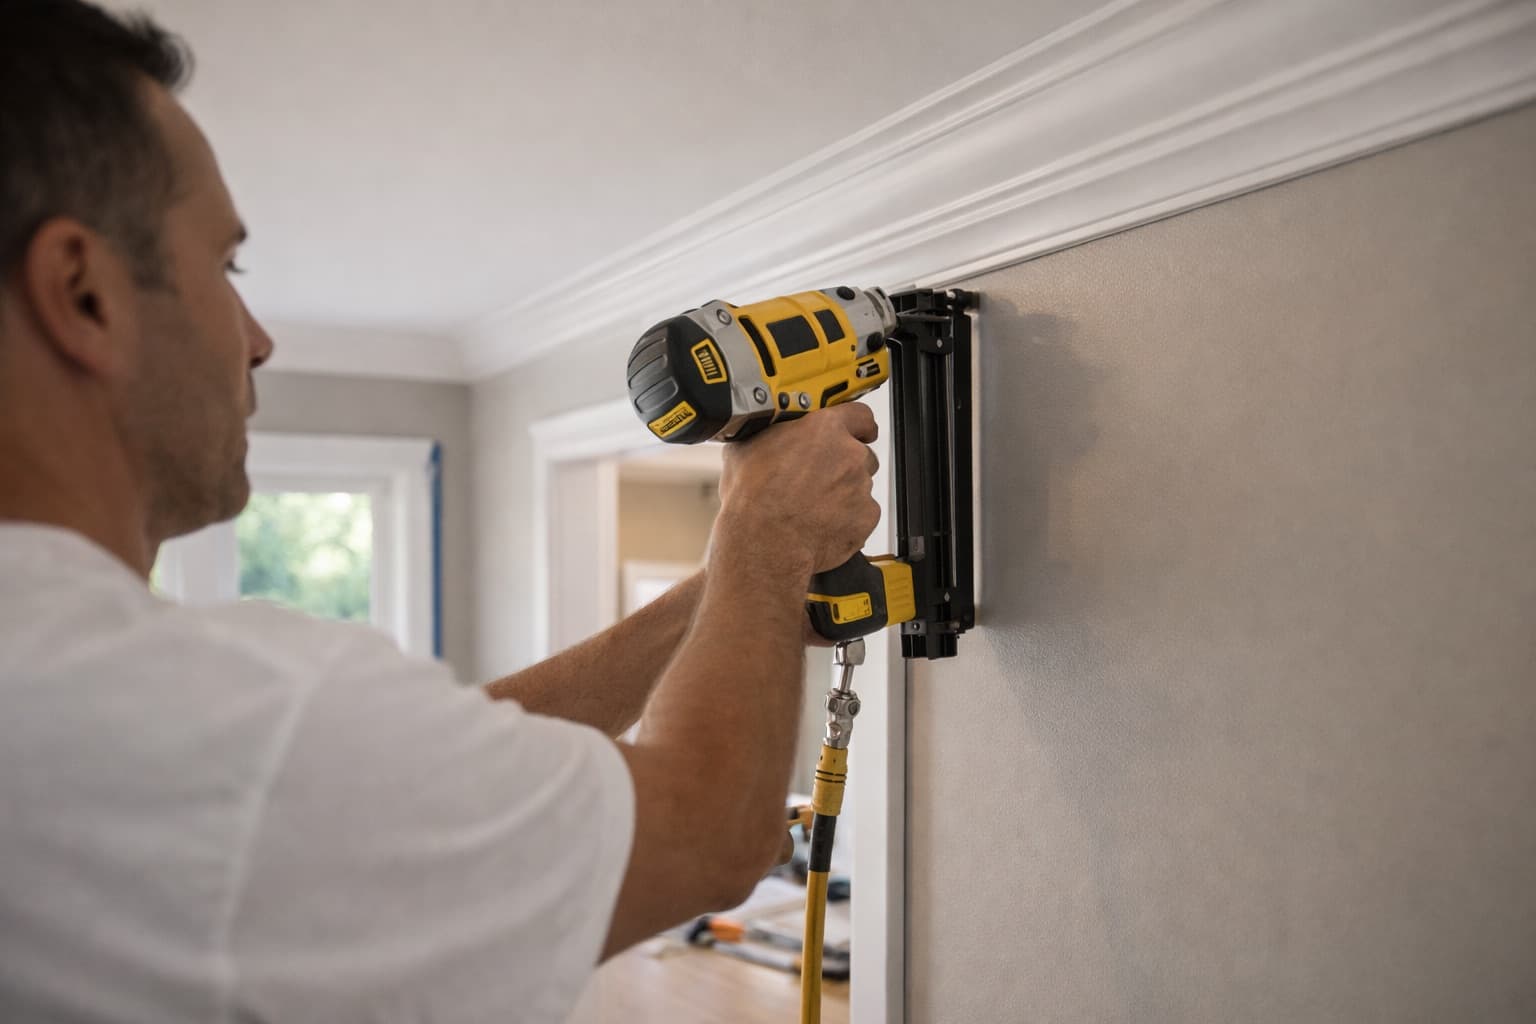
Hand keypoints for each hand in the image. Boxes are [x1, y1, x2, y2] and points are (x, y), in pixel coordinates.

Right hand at [715, 403, 880, 578]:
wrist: (763, 542)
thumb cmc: (753, 499)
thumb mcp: (746, 449)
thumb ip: (769, 435)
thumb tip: (761, 435)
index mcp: (824, 429)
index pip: (859, 415)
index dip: (858, 426)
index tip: (857, 432)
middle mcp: (848, 455)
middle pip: (860, 454)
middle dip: (845, 465)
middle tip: (819, 478)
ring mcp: (861, 487)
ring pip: (861, 485)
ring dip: (845, 492)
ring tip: (815, 505)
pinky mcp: (866, 517)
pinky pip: (863, 514)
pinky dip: (849, 519)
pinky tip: (822, 523)